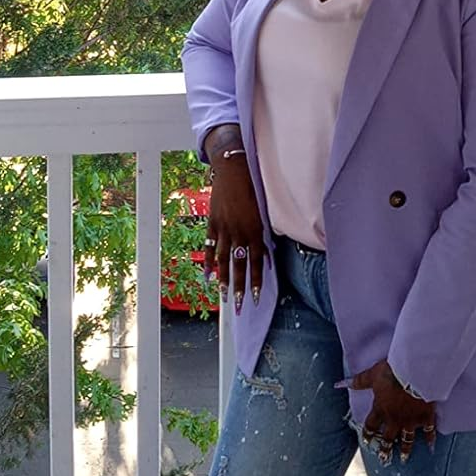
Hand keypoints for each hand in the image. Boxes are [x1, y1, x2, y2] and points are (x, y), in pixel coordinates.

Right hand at [203, 151, 266, 312]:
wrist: (234, 169)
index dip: (257, 281)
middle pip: (239, 265)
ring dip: (223, 280)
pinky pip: (209, 246)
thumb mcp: (264, 210)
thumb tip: (267, 254)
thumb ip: (264, 233)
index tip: (256, 299)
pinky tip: (207, 276)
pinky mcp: (213, 223)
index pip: (257, 263)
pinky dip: (208, 261)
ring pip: (223, 259)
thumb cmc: (254, 187)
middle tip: (239, 307)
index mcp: (255, 230)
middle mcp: (239, 232)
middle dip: (240, 288)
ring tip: (223, 297)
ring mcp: (224, 228)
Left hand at [348, 359, 436, 463]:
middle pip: (388, 437)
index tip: (366, 441)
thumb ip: (359, 381)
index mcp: (381, 409)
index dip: (368, 433)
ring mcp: (411, 420)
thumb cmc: (392, 373)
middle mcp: (395, 419)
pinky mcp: (426, 417)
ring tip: (404, 459)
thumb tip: (341, 384)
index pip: (371, 425)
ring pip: (407, 439)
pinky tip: (431, 447)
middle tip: (383, 458)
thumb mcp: (372, 375)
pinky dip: (430, 439)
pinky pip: (428, 431)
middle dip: (385, 448)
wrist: (415, 373)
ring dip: (405, 449)